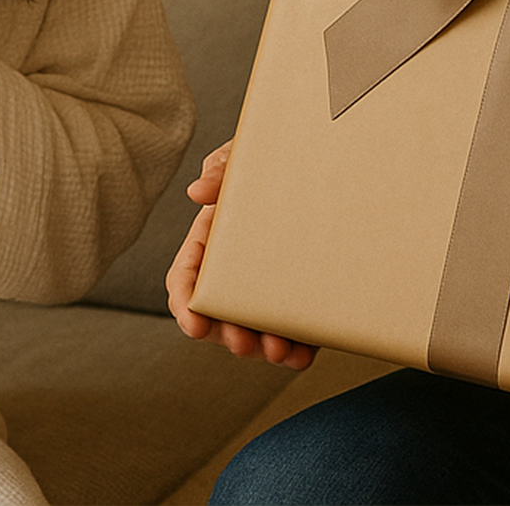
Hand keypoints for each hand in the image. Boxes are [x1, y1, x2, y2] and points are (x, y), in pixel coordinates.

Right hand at [166, 141, 317, 369]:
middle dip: (226, 334)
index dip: (184, 303)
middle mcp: (236, 270)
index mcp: (212, 240)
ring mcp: (266, 286)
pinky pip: (292, 331)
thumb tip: (198, 191)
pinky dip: (295, 350)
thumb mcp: (243, 156)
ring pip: (253, 329)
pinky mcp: (298, 298)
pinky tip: (302, 354)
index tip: (193, 324)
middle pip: (218, 314)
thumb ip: (221, 169)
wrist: (324, 161)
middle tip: (241, 341)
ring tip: (277, 350)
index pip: (186, 277)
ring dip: (260, 348)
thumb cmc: (271, 159)